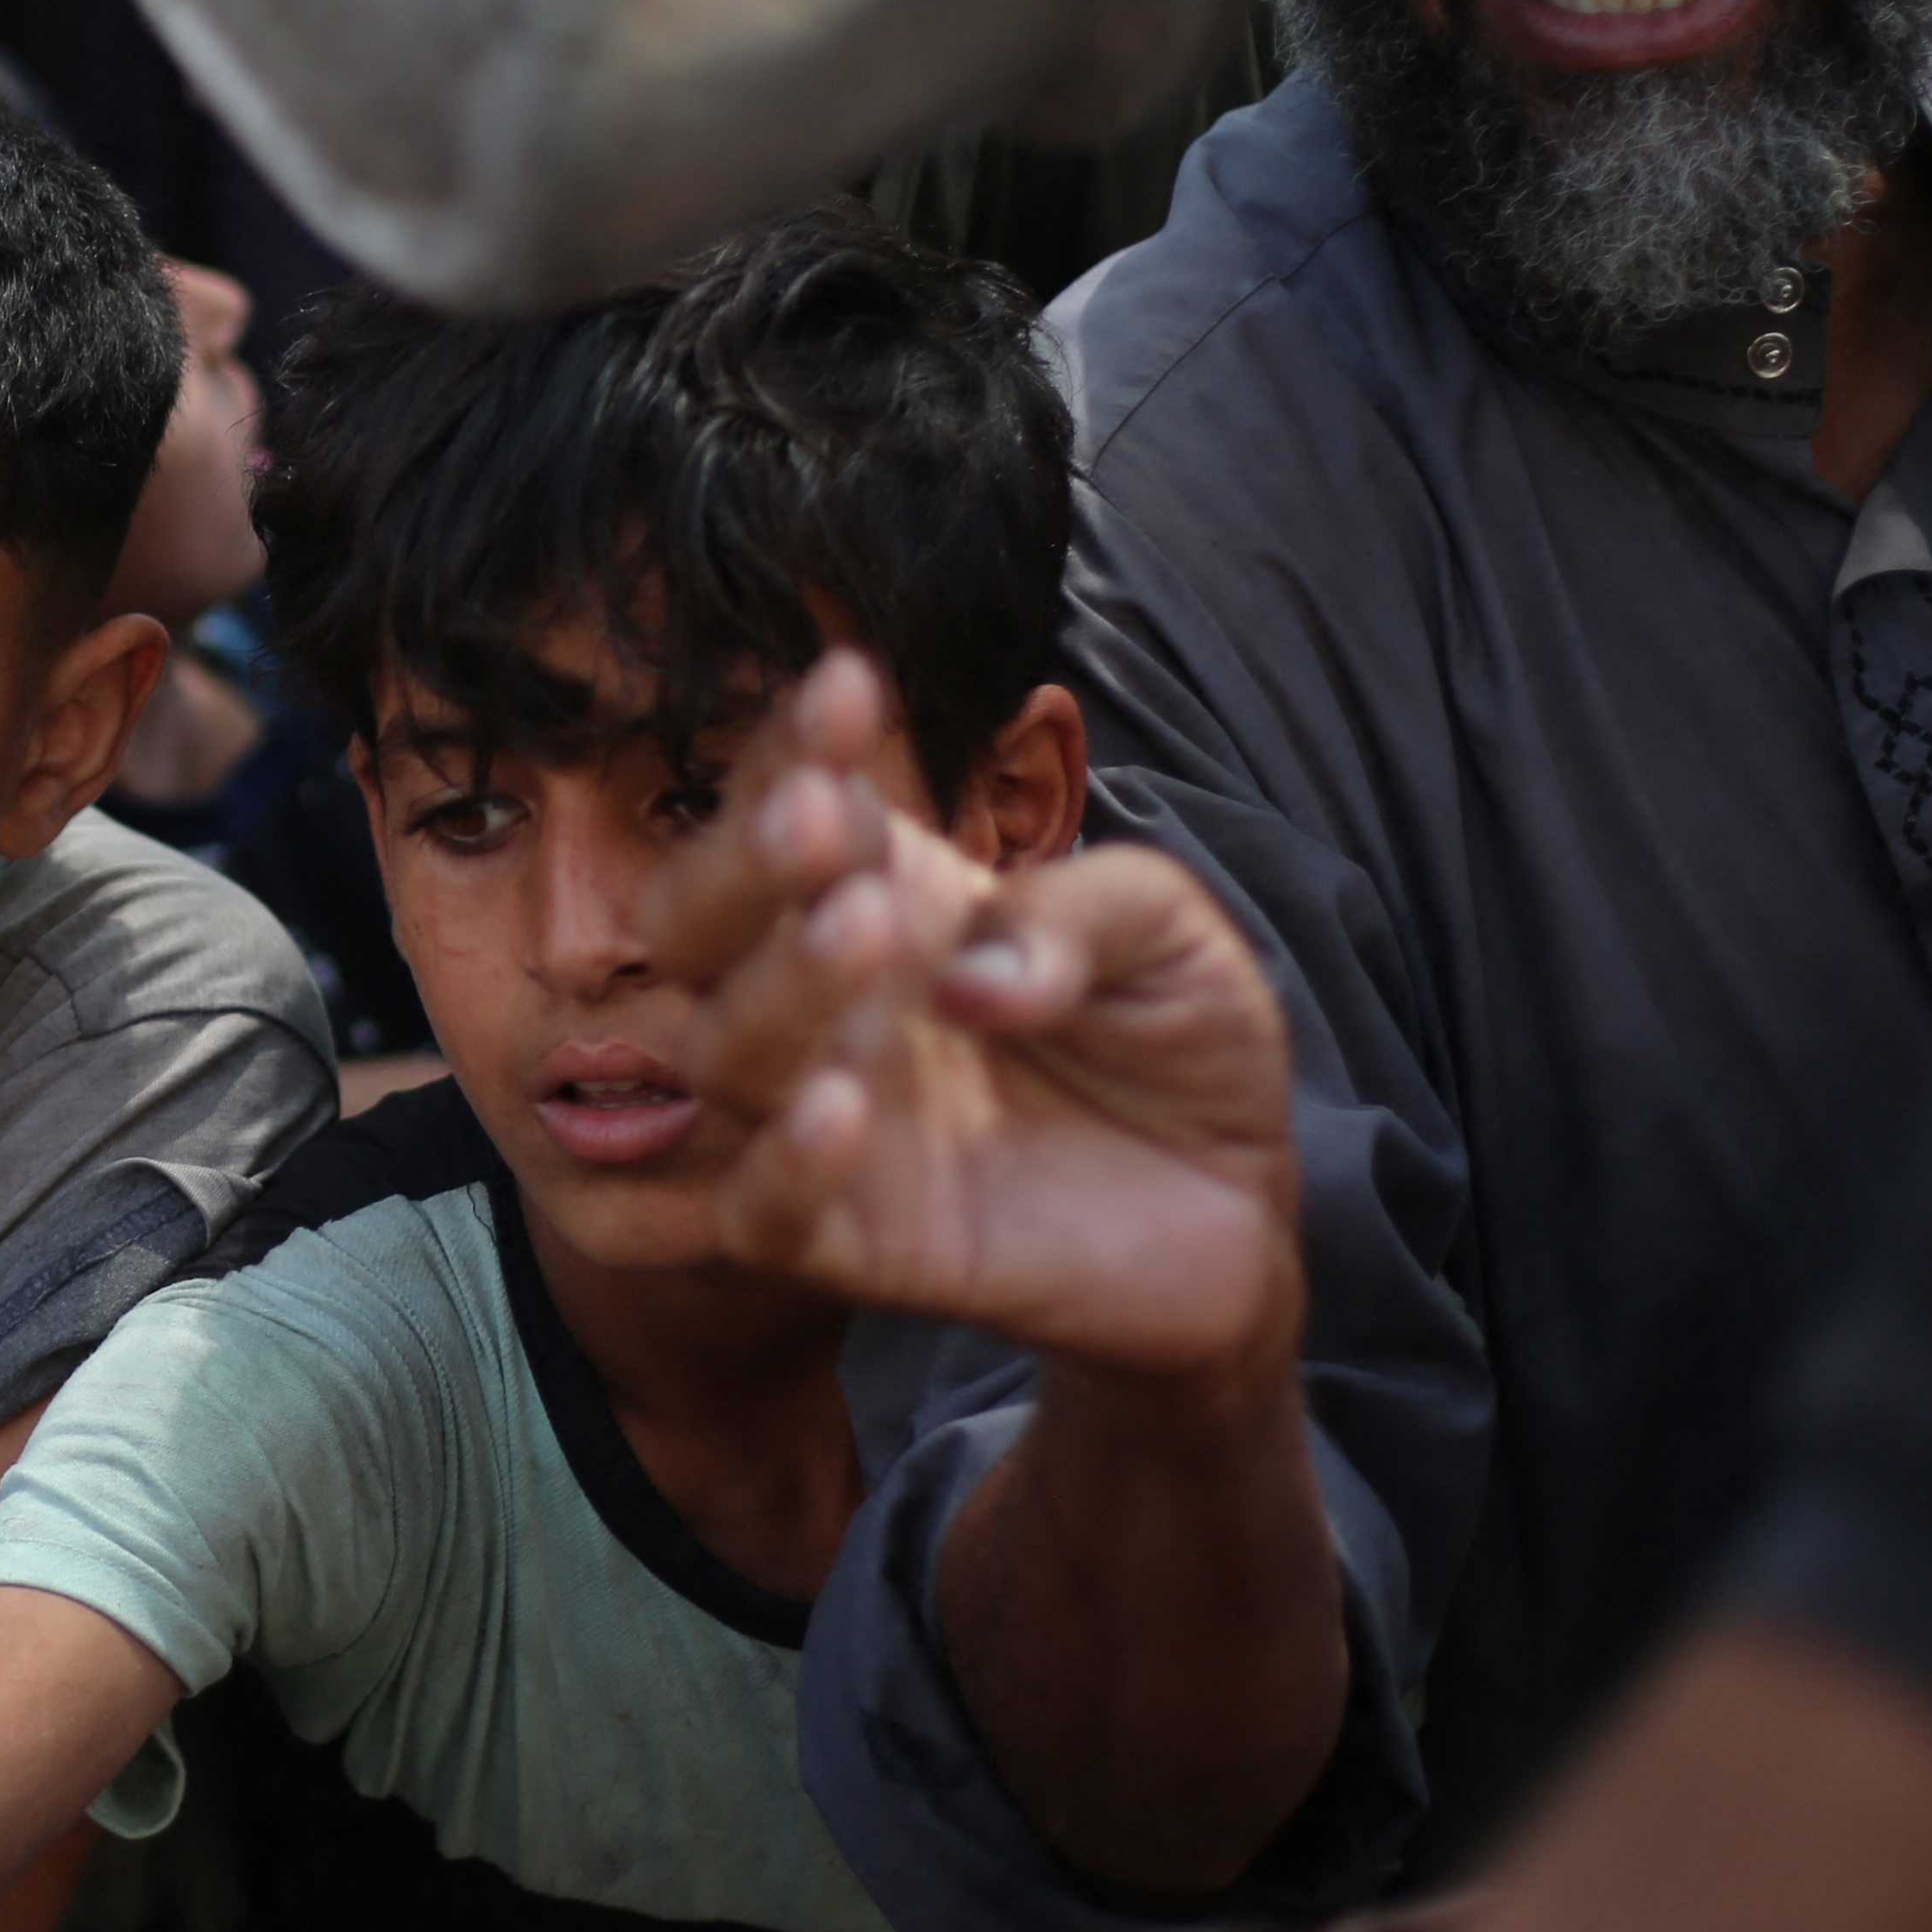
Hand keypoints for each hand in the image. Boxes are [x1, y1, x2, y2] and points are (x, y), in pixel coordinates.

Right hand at [641, 655, 1300, 1398]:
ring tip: (862, 930)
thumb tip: (972, 976)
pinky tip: (839, 1109)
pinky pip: (760, 1216)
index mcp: (887, 894)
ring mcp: (832, 1120)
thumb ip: (1085, 912)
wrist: (1233, 1213)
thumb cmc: (1176, 1045)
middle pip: (698, 923)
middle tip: (817, 817)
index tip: (845, 687)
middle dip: (739, 861)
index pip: (797, 802)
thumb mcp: (1171, 931)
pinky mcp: (856, 1244)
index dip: (797, 742)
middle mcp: (830, 999)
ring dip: (775, 986)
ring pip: (720, 1052)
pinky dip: (780, 1165)